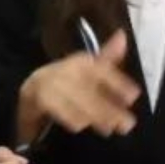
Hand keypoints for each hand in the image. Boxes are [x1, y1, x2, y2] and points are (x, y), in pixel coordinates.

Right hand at [16, 30, 140, 139]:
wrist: (30, 91)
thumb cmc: (66, 81)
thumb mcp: (87, 68)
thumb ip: (107, 57)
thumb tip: (122, 34)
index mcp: (79, 61)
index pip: (100, 68)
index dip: (117, 82)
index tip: (133, 95)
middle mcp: (64, 68)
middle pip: (90, 89)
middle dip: (109, 108)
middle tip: (127, 124)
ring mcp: (49, 83)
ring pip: (76, 101)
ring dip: (93, 116)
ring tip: (108, 129)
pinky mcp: (38, 98)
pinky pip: (57, 109)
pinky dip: (72, 119)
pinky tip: (81, 126)